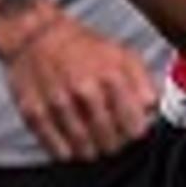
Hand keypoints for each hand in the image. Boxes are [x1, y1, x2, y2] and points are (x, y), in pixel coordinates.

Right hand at [0, 12, 157, 161]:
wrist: (35, 34)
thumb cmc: (82, 47)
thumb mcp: (121, 54)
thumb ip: (143, 82)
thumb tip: (152, 108)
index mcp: (110, 76)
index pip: (134, 126)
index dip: (134, 133)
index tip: (131, 132)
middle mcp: (83, 90)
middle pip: (110, 141)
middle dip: (114, 144)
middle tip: (111, 140)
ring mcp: (57, 102)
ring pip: (84, 147)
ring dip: (92, 151)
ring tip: (92, 144)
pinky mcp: (33, 112)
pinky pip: (55, 147)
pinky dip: (65, 152)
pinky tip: (70, 146)